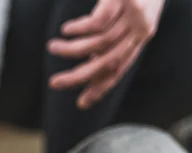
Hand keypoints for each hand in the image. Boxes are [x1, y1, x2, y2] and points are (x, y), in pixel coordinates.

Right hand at [47, 0, 164, 109]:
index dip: (100, 88)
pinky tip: (66, 29)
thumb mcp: (125, 17)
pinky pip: (97, 23)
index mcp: (139, 37)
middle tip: (54, 83)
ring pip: (98, 44)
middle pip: (107, 62)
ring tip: (52, 47)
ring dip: (71, 50)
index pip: (119, 70)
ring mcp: (133, 16)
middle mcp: (139, 30)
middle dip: (79, 77)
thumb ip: (111, 38)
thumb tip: (90, 59)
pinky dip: (78, 29)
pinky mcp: (124, 1)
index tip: (81, 103)